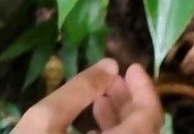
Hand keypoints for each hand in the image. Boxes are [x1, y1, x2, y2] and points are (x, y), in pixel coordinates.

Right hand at [13, 60, 162, 133]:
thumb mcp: (43, 122)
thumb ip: (79, 90)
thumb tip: (110, 66)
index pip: (149, 117)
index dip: (144, 89)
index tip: (131, 67)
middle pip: (142, 132)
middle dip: (129, 102)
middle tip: (112, 81)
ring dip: (119, 122)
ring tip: (99, 101)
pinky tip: (90, 132)